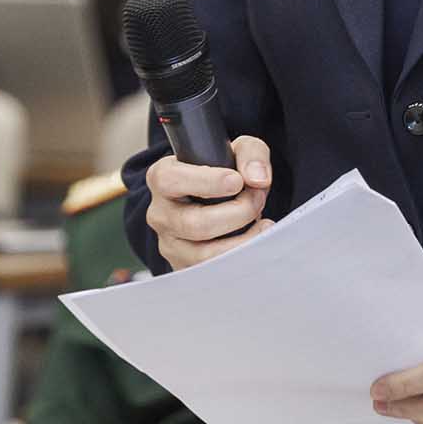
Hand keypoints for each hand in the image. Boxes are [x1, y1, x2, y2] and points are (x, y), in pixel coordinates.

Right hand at [144, 135, 273, 269]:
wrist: (219, 201)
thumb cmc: (224, 172)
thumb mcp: (237, 152)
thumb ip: (251, 154)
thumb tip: (257, 179)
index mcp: (162, 178)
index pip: (171, 181)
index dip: (207, 182)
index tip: (237, 181)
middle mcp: (160, 213)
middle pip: (194, 223)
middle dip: (237, 211)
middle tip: (258, 198)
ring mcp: (170, 244)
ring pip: (204, 254)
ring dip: (242, 239)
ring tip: (262, 222)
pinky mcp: (184, 267)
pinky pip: (213, 271)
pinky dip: (240, 258)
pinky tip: (256, 242)